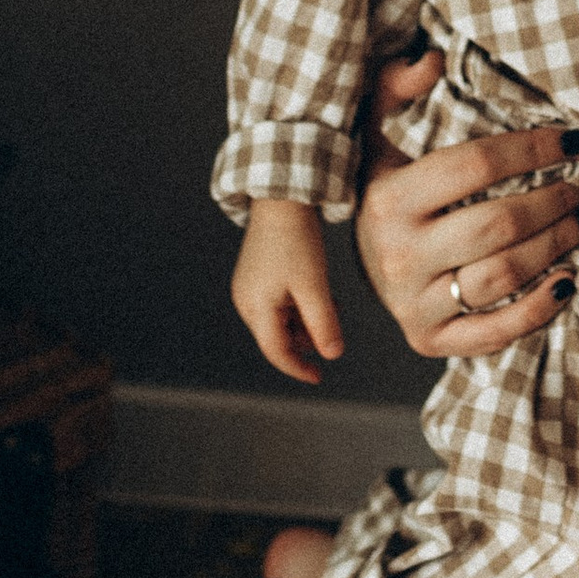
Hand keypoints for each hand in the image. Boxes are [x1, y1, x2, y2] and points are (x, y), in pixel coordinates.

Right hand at [232, 200, 344, 386]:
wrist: (282, 201)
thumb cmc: (296, 241)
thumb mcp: (315, 286)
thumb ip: (324, 323)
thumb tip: (333, 354)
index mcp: (255, 307)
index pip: (276, 352)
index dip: (298, 368)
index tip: (319, 376)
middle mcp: (246, 301)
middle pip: (276, 337)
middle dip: (305, 341)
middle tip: (332, 332)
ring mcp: (249, 288)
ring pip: (279, 321)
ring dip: (304, 324)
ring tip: (330, 310)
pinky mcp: (256, 276)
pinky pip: (278, 304)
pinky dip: (298, 308)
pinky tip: (319, 297)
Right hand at [353, 49, 578, 358]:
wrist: (355, 263)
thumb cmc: (382, 191)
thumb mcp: (372, 135)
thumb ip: (394, 88)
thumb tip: (432, 59)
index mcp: (388, 198)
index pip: (477, 165)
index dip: (534, 148)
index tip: (573, 138)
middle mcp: (397, 255)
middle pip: (498, 223)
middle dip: (554, 202)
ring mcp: (413, 302)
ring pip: (504, 275)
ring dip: (556, 248)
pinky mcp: (429, 340)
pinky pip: (494, 331)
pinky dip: (538, 310)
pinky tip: (567, 280)